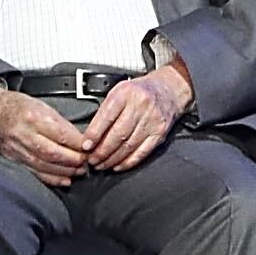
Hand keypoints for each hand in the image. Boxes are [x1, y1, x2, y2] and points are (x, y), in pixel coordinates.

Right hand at [0, 83, 90, 187]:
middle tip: (88, 161)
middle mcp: (24, 135)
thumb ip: (59, 122)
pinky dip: (51, 178)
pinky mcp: (14, 159)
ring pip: (44, 165)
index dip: (78, 143)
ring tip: (80, 171)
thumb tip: (79, 137)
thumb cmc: (14, 106)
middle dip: (74, 160)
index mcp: (32, 117)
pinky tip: (64, 180)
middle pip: (53, 152)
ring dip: (65, 171)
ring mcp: (17, 149)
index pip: (61, 134)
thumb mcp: (40, 105)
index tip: (90, 147)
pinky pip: (34, 172)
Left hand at [80, 57, 192, 172]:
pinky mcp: (160, 133)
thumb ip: (106, 110)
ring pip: (129, 146)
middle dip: (101, 151)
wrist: (169, 89)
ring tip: (101, 164)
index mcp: (126, 93)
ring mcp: (152, 120)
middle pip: (118, 134)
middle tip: (91, 159)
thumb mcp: (120, 90)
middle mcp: (141, 106)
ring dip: (112, 159)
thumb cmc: (141, 91)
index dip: (94, 134)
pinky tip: (118, 165)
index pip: (107, 116)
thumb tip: (90, 135)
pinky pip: (142, 151)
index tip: (85, 146)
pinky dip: (128, 162)